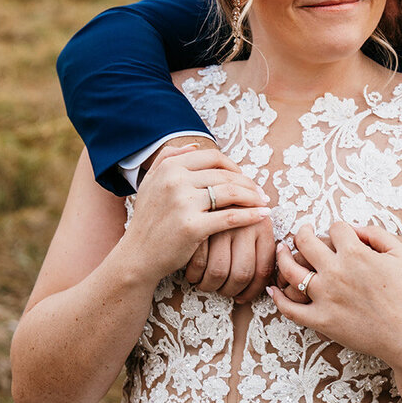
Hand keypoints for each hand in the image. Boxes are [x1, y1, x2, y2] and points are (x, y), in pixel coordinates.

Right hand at [122, 144, 270, 287]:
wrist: (137, 256)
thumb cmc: (148, 220)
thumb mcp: (150, 182)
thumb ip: (168, 158)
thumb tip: (196, 146)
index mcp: (169, 167)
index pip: (213, 158)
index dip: (234, 166)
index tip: (244, 177)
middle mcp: (175, 181)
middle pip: (225, 175)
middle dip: (248, 183)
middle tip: (261, 192)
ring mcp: (184, 204)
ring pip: (231, 193)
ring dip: (253, 197)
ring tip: (264, 202)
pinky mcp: (193, 227)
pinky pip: (231, 217)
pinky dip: (251, 215)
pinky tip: (262, 215)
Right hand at [184, 218, 276, 299]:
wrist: (185, 196)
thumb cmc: (221, 213)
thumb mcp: (248, 220)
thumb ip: (259, 242)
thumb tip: (266, 278)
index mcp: (263, 224)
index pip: (264, 268)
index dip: (255, 290)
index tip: (244, 297)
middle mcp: (245, 221)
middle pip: (243, 274)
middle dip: (232, 291)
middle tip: (223, 292)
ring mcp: (221, 223)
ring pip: (220, 273)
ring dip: (212, 286)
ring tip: (206, 285)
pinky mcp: (195, 226)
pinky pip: (200, 263)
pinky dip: (196, 276)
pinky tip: (193, 276)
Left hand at [268, 222, 401, 366]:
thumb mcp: (400, 253)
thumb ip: (376, 233)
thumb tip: (353, 229)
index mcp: (355, 253)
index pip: (336, 228)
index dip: (339, 228)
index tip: (341, 234)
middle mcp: (335, 272)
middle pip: (306, 241)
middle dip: (303, 232)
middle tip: (304, 231)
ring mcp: (325, 297)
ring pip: (291, 270)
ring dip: (283, 256)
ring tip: (283, 251)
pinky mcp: (321, 320)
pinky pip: (291, 309)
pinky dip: (278, 298)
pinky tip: (273, 289)